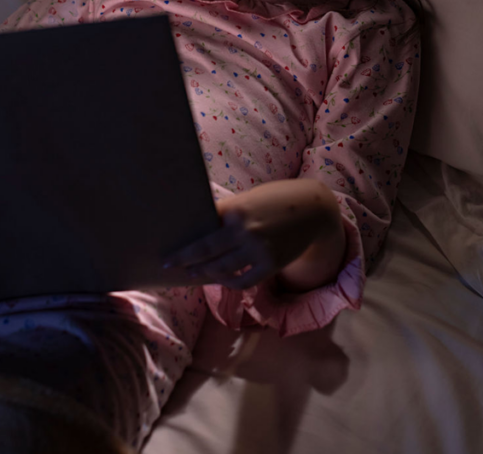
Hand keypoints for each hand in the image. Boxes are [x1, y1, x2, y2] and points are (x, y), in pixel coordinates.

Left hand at [162, 179, 340, 290]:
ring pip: (222, 268)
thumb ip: (229, 213)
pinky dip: (230, 282)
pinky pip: (244, 280)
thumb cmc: (276, 199)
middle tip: (169, 265)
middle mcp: (245, 230)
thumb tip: (203, 229)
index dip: (184, 241)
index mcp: (236, 209)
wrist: (314, 209)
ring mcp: (258, 250)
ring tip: (193, 274)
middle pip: (206, 251)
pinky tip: (222, 280)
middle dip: (185, 260)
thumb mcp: (250, 199)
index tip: (168, 250)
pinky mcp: (271, 264)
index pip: (202, 226)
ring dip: (204, 273)